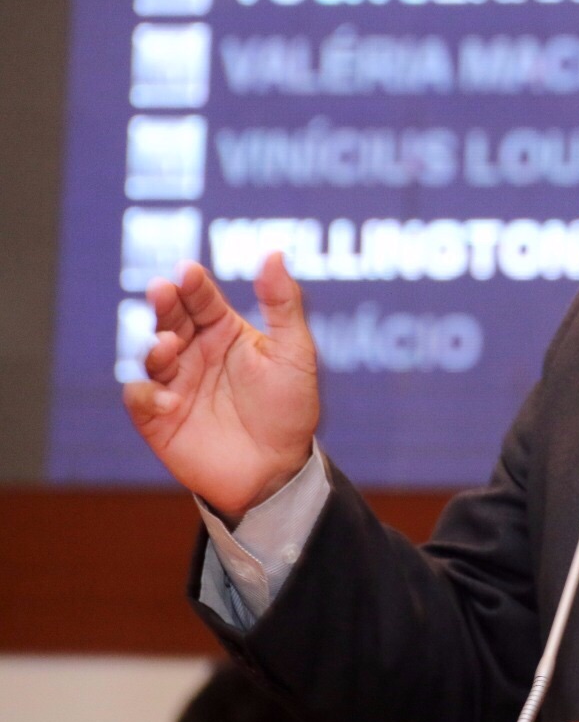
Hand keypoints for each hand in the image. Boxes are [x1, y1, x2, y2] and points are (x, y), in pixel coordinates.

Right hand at [122, 252, 319, 523]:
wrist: (279, 469)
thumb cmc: (291, 408)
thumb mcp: (295, 352)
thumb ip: (282, 303)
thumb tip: (274, 253)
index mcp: (224, 331)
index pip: (202, 298)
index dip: (193, 283)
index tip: (189, 271)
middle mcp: (194, 352)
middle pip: (170, 318)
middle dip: (164, 303)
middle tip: (164, 290)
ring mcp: (175, 384)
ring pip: (151, 354)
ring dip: (155, 346)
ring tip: (170, 344)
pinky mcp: (159, 418)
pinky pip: (140, 399)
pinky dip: (147, 393)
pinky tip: (167, 398)